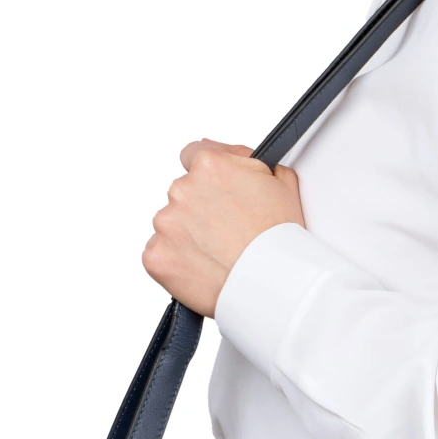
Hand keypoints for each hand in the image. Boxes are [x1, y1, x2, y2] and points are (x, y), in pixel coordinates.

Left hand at [142, 138, 304, 315]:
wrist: (273, 285)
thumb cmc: (280, 239)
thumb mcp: (281, 182)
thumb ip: (247, 159)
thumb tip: (224, 153)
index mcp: (210, 166)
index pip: (193, 155)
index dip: (209, 175)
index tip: (217, 191)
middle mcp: (182, 190)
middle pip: (183, 193)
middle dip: (201, 209)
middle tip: (227, 231)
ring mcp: (165, 224)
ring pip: (171, 225)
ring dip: (188, 236)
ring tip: (218, 254)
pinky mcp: (155, 255)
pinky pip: (160, 253)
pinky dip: (177, 261)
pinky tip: (203, 268)